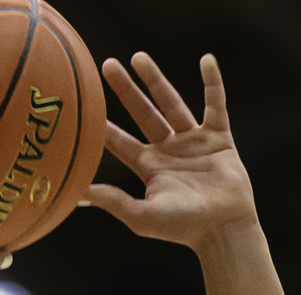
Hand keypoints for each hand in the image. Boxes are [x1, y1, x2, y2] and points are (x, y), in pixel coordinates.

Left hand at [84, 54, 256, 250]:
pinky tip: (206, 60)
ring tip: (139, 57)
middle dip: (125, 90)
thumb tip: (78, 193)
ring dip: (156, 80)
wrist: (222, 230)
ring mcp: (192, 141)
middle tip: (107, 66)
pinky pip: (215, 104)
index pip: (120, 142)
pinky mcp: (218, 137)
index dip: (103, 126)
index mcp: (149, 167)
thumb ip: (113, 202)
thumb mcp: (142, 217)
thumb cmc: (182, 229)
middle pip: (142, 113)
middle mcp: (168, 150)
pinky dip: (213, 83)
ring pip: (171, 102)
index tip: (84, 107)